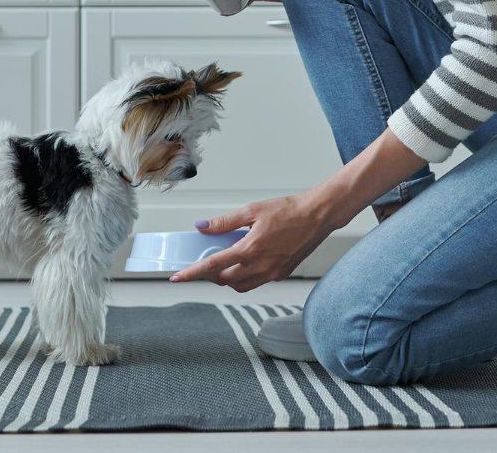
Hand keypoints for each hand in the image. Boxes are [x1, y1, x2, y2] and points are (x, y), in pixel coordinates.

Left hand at [169, 190, 341, 291]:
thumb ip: (225, 222)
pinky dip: (244, 278)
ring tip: (222, 265)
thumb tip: (203, 227)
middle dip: (210, 276)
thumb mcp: (252, 210)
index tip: (178, 277)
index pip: (213, 265)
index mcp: (250, 248)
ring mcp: (272, 272)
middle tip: (201, 266)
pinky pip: (256, 283)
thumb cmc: (290, 210)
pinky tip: (243, 265)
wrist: (318, 216)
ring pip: (240, 286)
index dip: (193, 273)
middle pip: (225, 280)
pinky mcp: (281, 274)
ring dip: (227, 280)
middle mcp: (260, 265)